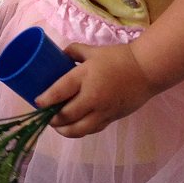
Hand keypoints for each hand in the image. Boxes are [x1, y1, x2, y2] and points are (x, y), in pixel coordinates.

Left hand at [35, 41, 157, 137]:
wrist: (146, 70)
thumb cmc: (118, 58)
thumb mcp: (93, 51)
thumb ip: (74, 52)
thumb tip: (59, 55)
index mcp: (84, 77)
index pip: (59, 92)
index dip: (45, 100)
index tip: (37, 103)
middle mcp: (91, 97)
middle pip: (66, 115)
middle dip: (52, 118)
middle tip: (45, 115)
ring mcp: (102, 110)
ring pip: (78, 129)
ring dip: (64, 130)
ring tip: (57, 126)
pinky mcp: (112, 118)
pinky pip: (92, 129)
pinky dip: (80, 131)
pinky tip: (74, 128)